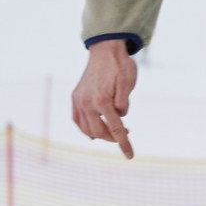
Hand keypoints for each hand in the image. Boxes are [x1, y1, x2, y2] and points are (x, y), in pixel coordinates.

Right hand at [72, 38, 137, 157]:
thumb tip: (120, 117)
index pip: (116, 128)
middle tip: (126, 132)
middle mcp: (87, 102)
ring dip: (100, 134)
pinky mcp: (75, 97)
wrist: (105, 49)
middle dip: (113, 137)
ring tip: (113, 129)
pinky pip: (77, 120)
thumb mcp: (129, 81)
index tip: (130, 156)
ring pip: (87, 129)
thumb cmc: (120, 65)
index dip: (123, 143)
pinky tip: (94, 130)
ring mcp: (78, 100)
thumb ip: (124, 102)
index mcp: (102, 100)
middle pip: (100, 132)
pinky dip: (85, 128)